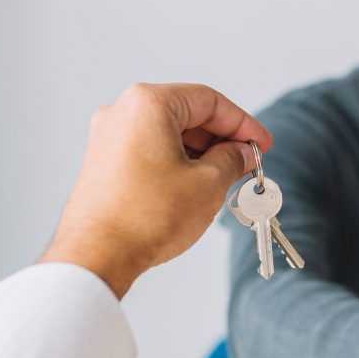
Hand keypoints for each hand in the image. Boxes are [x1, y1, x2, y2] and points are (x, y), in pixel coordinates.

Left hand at [40, 83, 271, 297]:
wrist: (96, 255)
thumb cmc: (145, 217)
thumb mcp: (209, 183)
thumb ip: (233, 159)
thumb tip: (242, 153)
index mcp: (148, 104)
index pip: (210, 102)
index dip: (243, 124)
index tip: (262, 144)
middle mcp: (123, 113)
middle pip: (188, 114)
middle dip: (222, 139)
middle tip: (247, 162)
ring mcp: (109, 138)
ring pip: (169, 133)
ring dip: (201, 152)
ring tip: (225, 179)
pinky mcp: (104, 162)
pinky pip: (151, 150)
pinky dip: (178, 161)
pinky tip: (196, 186)